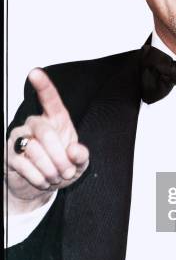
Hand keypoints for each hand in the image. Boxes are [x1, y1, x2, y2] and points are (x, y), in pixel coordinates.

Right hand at [6, 68, 88, 210]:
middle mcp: (35, 124)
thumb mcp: (79, 164)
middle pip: (45, 133)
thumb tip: (75, 151)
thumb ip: (81, 156)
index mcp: (56, 120)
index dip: (43, 86)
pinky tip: (43, 180)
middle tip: (67, 172)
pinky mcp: (9, 154)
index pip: (49, 99)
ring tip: (55, 177)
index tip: (35, 73)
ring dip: (49, 169)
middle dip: (59, 157)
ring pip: (33, 149)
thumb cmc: (61, 168)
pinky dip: (38, 177)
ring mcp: (19, 138)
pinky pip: (23, 164)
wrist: (41, 186)